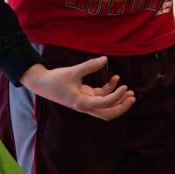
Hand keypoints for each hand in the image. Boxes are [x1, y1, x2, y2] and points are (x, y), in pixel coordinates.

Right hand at [20, 57, 135, 120]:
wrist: (41, 83)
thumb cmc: (55, 79)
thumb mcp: (73, 71)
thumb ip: (89, 66)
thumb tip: (105, 59)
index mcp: (81, 103)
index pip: (104, 105)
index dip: (116, 97)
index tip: (124, 86)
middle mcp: (85, 105)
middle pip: (107, 113)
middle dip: (121, 107)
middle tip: (133, 97)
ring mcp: (85, 101)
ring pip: (105, 106)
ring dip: (118, 99)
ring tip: (130, 90)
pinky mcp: (85, 96)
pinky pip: (101, 96)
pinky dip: (109, 89)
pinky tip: (116, 78)